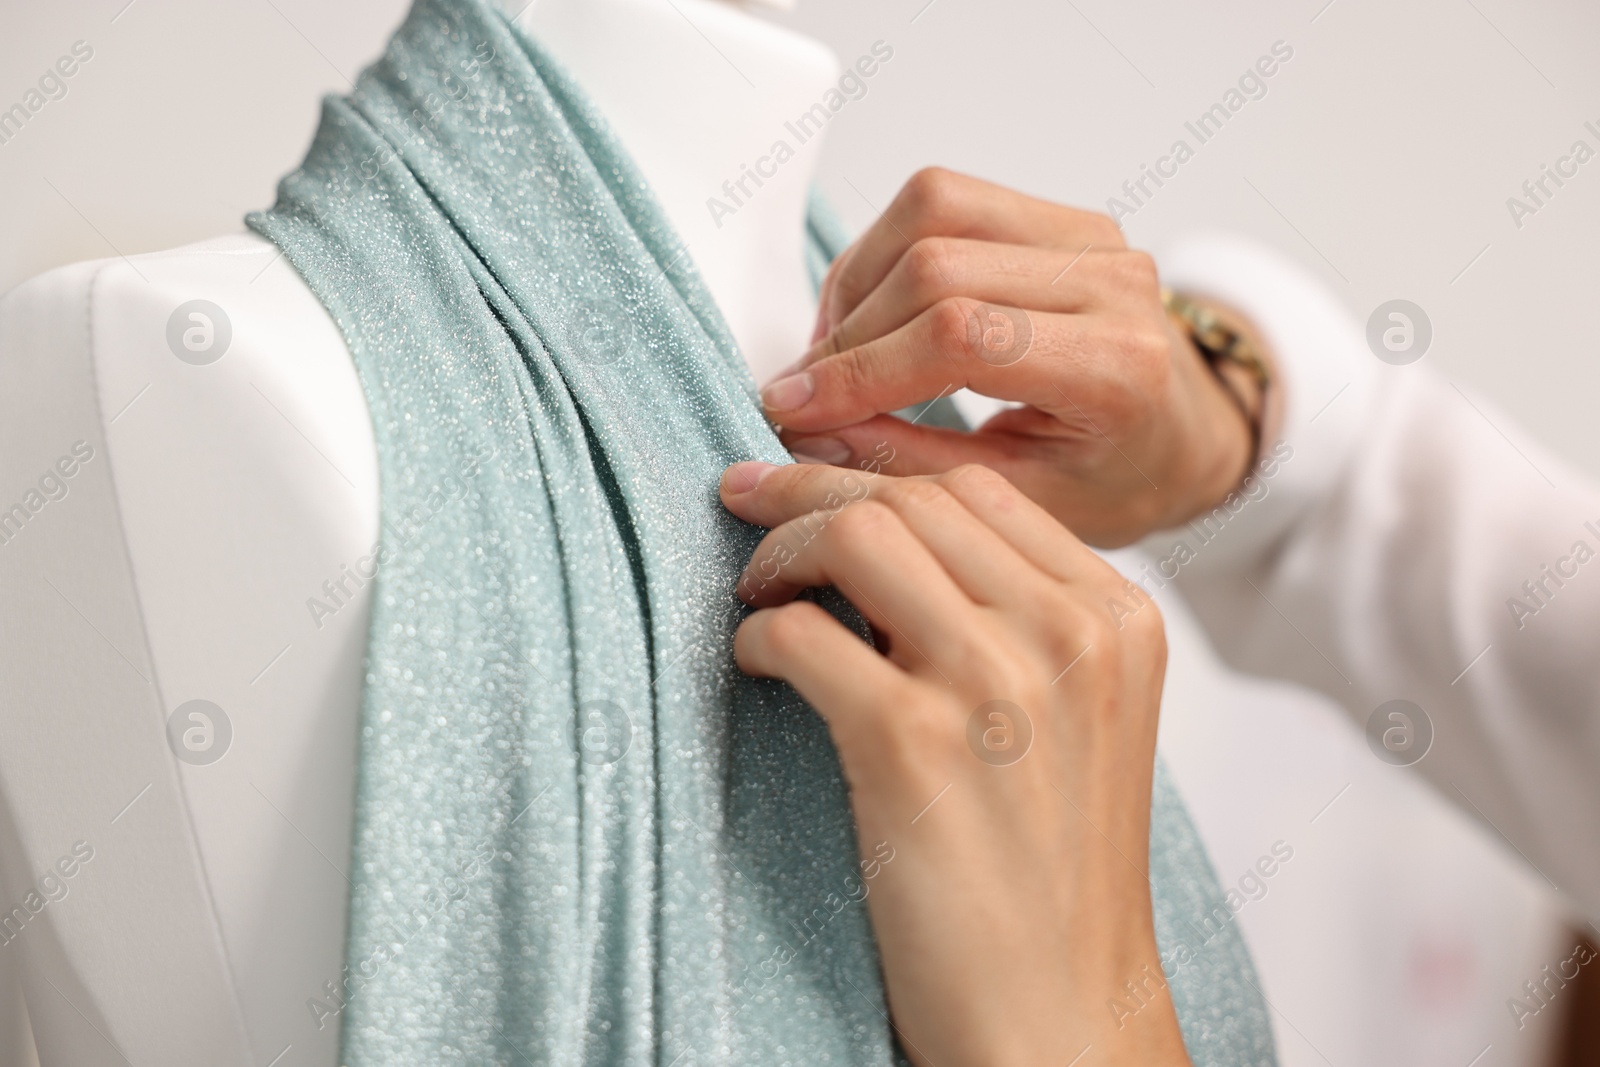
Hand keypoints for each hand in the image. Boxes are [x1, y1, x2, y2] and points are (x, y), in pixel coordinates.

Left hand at [720, 460, 1190, 1066]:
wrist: (1059, 1010)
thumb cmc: (1051, 869)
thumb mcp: (1077, 719)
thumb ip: (1017, 622)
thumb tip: (887, 542)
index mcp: (1115, 618)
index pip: (978, 488)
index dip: (877, 474)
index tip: (813, 482)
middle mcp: (1066, 633)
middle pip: (911, 497)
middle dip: (811, 490)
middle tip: (747, 503)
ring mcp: (993, 682)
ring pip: (853, 536)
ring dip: (780, 553)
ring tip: (757, 593)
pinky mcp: (912, 743)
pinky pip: (801, 633)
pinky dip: (759, 637)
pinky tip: (758, 663)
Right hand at [760, 167, 1261, 546]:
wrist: (1183, 435)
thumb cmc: (1115, 478)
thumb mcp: (1020, 501)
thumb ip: (911, 462)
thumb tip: (806, 426)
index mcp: (1117, 368)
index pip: (962, 338)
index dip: (862, 370)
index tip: (794, 409)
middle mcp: (1112, 282)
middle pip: (937, 266)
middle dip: (849, 334)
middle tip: (804, 393)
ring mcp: (1087, 235)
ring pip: (933, 210)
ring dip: (859, 280)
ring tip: (834, 352)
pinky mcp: (1056, 214)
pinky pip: (944, 198)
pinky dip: (884, 251)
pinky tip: (868, 311)